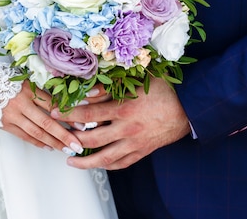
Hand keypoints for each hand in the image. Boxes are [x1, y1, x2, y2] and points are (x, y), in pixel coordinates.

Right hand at [1, 82, 84, 155]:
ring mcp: (12, 115)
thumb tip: (64, 102)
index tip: (82, 124)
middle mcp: (21, 103)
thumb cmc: (3, 78)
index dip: (69, 116)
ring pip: (37, 132)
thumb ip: (41, 90)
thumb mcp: (24, 79)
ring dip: (53, 143)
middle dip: (64, 136)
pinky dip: (38, 143)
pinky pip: (24, 136)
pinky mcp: (4, 124)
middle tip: (78, 146)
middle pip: (47, 123)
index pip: (54, 105)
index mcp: (29, 89)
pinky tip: (49, 147)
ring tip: (66, 149)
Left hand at [51, 77, 190, 169]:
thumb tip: (88, 92)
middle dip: (71, 139)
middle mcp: (127, 129)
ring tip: (71, 161)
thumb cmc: (165, 90)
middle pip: (91, 140)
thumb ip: (112, 87)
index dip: (69, 114)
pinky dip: (107, 166)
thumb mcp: (138, 81)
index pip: (88, 114)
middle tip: (59, 136)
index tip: (56, 112)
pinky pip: (121, 163)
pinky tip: (97, 164)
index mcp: (124, 109)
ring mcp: (134, 143)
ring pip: (105, 158)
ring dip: (85, 162)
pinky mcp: (142, 151)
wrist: (190, 108)